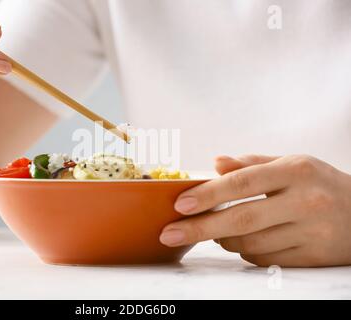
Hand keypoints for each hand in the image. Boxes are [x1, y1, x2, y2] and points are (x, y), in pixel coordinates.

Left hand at [160, 154, 350, 266]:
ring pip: (250, 244)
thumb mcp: (290, 163)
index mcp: (296, 170)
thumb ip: (251, 163)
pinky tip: (243, 241)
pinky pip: (265, 260)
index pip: (242, 182)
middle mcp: (305, 200)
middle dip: (199, 228)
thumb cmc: (318, 183)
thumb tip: (215, 163)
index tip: (180, 205)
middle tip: (170, 233)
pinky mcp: (313, 257)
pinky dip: (245, 252)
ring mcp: (311, 231)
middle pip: (241, 219)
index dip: (208, 194)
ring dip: (223, 239)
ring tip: (215, 230)